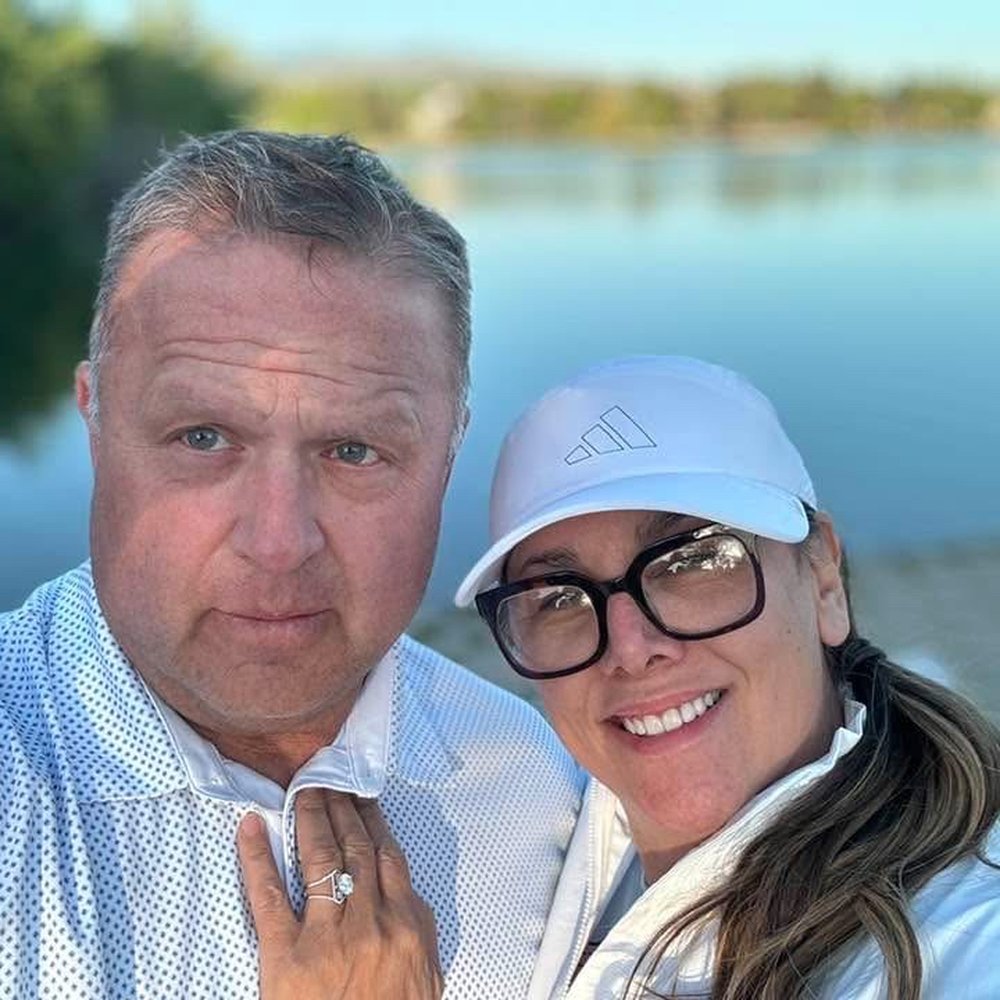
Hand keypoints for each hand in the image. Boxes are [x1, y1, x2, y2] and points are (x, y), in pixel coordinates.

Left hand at [237, 789, 443, 999]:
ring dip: (310, 818)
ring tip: (302, 790)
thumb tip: (405, 895)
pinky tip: (248, 826)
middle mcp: (372, 922)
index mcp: (408, 926)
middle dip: (341, 808)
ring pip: (321, 860)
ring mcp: (329, 937)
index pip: (388, 856)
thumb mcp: (424, 981)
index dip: (372, 820)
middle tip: (328, 779)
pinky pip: (269, 896)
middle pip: (355, 848)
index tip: (361, 796)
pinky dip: (256, 857)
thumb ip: (418, 936)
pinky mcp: (286, 957)